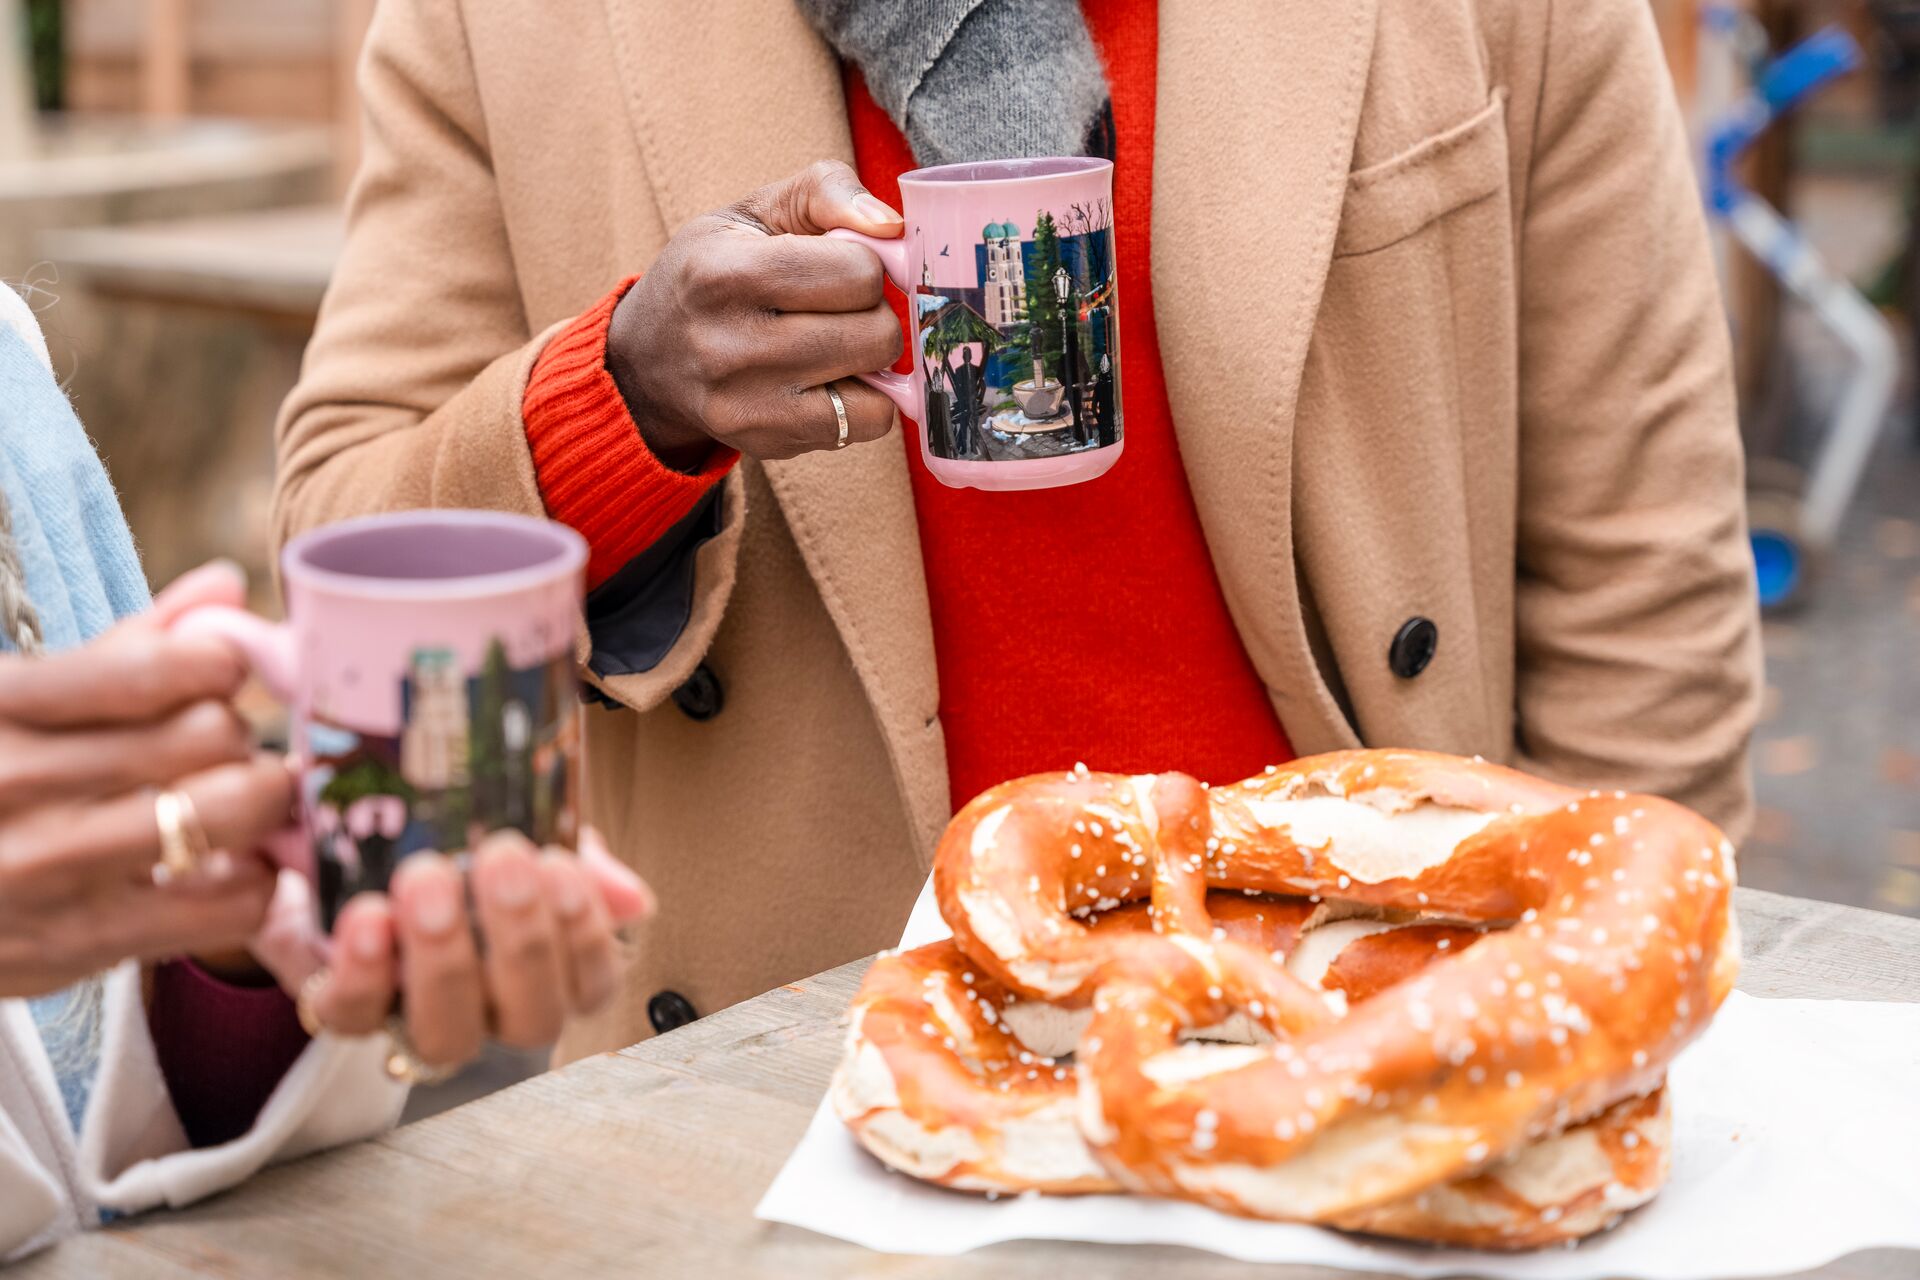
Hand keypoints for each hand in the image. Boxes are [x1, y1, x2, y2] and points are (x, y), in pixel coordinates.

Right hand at [0, 562, 294, 997]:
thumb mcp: (14, 704)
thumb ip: (124, 648)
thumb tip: (228, 585)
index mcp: (0, 705)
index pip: (157, 665)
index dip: (218, 664)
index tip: (219, 677)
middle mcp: (15, 783)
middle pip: (210, 734)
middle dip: (239, 735)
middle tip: (230, 751)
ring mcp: (47, 870)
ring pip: (230, 812)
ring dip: (261, 803)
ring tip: (241, 803)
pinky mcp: (80, 945)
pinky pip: (229, 905)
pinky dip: (253, 881)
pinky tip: (225, 868)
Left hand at [288, 828, 652, 1073]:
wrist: (356, 830)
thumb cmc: (462, 841)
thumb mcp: (530, 834)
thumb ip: (581, 862)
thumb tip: (632, 901)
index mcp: (549, 968)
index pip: (591, 984)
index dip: (584, 936)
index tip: (560, 864)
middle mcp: (492, 1011)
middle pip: (531, 1018)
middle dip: (524, 940)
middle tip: (502, 858)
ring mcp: (420, 1018)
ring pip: (450, 1036)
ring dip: (447, 958)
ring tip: (429, 877)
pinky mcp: (347, 1009)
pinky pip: (356, 1016)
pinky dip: (364, 970)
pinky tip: (369, 916)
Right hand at [607, 159, 906, 468]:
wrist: (647, 357)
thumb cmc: (714, 270)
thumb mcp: (755, 210)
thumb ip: (826, 192)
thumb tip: (892, 227)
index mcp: (725, 273)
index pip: (857, 272)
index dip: (865, 265)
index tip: (839, 266)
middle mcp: (729, 345)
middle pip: (876, 334)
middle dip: (873, 314)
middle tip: (840, 310)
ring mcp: (746, 404)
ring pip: (877, 388)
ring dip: (870, 362)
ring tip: (834, 343)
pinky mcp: (764, 442)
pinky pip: (865, 425)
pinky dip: (864, 402)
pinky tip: (829, 381)